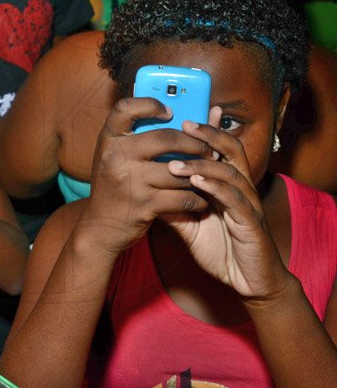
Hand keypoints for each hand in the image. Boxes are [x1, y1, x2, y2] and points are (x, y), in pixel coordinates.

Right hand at [81, 97, 215, 255]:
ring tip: (208, 173)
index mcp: (108, 139)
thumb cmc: (115, 185)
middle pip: (165, 138)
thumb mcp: (116, 157)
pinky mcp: (145, 205)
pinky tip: (201, 197)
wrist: (101, 226)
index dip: (150, 104)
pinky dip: (198, 198)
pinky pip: (183, 196)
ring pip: (180, 170)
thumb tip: (178, 113)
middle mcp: (115, 156)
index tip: (170, 111)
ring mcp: (130, 181)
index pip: (125, 108)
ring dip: (199, 173)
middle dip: (194, 143)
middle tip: (207, 148)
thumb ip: (136, 137)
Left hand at [166, 118, 290, 299]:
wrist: (248, 282)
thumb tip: (147, 190)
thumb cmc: (222, 249)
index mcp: (228, 186)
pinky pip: (235, 200)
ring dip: (203, 165)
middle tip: (184, 124)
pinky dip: (216, 189)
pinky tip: (197, 183)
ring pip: (231, 173)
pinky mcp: (252, 224)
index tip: (186, 116)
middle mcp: (242, 189)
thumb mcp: (190, 225)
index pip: (220, 151)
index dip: (208, 132)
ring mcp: (249, 205)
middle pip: (232, 151)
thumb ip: (173, 205)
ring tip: (176, 163)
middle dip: (210, 135)